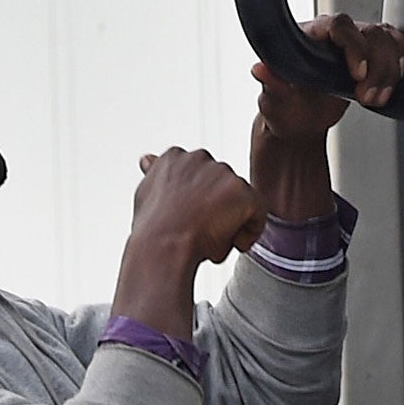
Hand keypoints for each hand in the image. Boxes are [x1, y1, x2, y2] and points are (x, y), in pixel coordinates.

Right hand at [114, 148, 263, 339]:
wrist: (162, 247)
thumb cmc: (153, 231)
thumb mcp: (146, 195)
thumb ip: (154, 176)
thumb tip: (148, 160)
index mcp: (174, 158)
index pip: (198, 179)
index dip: (196, 205)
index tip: (186, 222)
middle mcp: (199, 158)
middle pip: (221, 190)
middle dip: (215, 212)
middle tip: (198, 233)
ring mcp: (222, 173)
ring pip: (239, 202)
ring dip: (230, 223)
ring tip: (209, 239)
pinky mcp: (241, 190)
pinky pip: (258, 213)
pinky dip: (249, 233)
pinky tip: (231, 243)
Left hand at [249, 16, 403, 221]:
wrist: (299, 121)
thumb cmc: (285, 107)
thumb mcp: (274, 100)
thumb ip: (271, 83)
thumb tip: (259, 69)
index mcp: (311, 35)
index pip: (339, 25)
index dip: (353, 45)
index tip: (357, 73)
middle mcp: (335, 36)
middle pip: (371, 32)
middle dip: (377, 67)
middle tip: (366, 98)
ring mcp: (356, 44)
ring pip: (387, 40)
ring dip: (389, 72)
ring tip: (375, 100)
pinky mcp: (372, 57)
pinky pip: (396, 48)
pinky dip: (398, 68)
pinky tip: (388, 87)